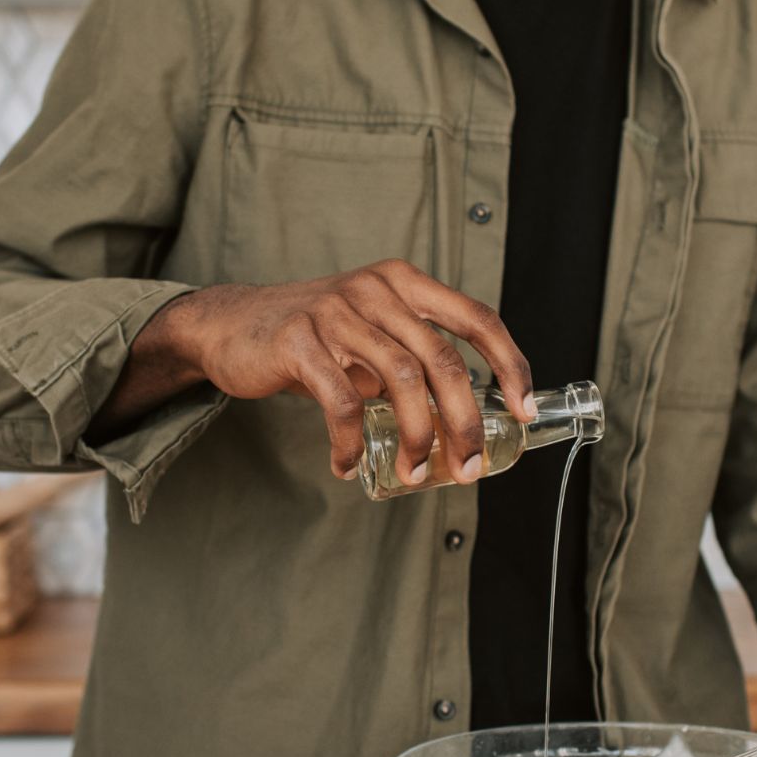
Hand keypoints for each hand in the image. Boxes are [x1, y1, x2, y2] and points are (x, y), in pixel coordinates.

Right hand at [107, 260, 533, 481]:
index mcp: (406, 283)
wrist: (231, 324)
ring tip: (414, 474)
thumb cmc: (316, 338)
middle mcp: (377, 290)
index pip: (478, 319)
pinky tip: (347, 465)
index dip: (509, 364)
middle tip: (469, 467)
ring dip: (416, 439)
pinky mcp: (300, 342)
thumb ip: (415, 359)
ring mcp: (337, 312)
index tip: (525, 411)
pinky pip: (341, 403)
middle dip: (465, 422)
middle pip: (444, 360)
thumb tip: (466, 420)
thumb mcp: (374, 332)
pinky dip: (350, 442)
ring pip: (400, 382)